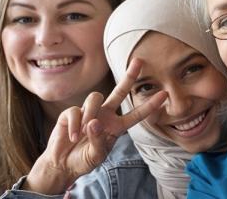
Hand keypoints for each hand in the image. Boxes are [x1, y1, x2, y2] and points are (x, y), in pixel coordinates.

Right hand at [25, 59, 167, 193]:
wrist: (62, 164)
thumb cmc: (83, 160)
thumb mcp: (96, 156)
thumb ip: (99, 141)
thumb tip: (95, 122)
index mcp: (116, 126)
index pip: (136, 114)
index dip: (150, 105)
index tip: (164, 94)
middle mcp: (105, 115)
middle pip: (119, 91)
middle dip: (129, 76)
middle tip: (139, 61)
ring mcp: (89, 112)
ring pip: (95, 98)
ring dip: (89, 114)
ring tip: (82, 134)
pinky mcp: (71, 113)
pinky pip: (75, 111)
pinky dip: (74, 125)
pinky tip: (72, 136)